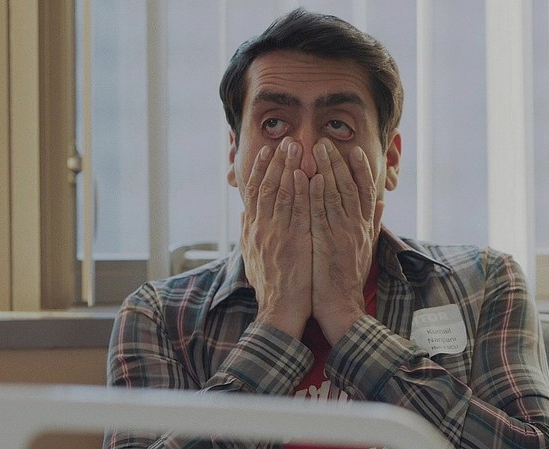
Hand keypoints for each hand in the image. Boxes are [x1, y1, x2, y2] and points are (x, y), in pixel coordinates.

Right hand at [241, 138, 311, 338]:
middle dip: (275, 161)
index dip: (259, 169)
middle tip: (284, 140)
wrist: (279, 311)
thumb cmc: (270, 286)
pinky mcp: (294, 242)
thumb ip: (248, 233)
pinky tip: (304, 174)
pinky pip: (297, 212)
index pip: (254, 193)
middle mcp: (261, 228)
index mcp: (253, 230)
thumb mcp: (252, 257)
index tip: (266, 150)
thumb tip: (244, 215)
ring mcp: (277, 234)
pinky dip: (299, 191)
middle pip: (266, 187)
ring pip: (281, 194)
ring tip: (295, 147)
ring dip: (288, 168)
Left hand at [309, 139, 384, 344]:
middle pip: (350, 187)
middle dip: (339, 162)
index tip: (355, 150)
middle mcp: (357, 227)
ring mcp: (343, 235)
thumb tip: (383, 201)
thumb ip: (375, 223)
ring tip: (317, 149)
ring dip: (327, 170)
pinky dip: (318, 195)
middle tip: (327, 141)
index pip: (366, 191)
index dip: (362, 169)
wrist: (341, 307)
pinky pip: (322, 215)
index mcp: (365, 228)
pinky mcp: (327, 244)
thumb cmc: (349, 278)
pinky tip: (311, 178)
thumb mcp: (367, 248)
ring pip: (336, 195)